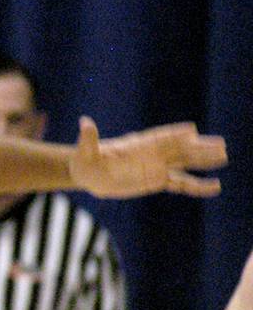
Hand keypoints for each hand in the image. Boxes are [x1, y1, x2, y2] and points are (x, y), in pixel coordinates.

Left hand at [69, 118, 224, 198]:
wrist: (89, 174)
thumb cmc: (85, 160)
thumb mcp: (85, 151)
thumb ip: (89, 138)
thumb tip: (85, 123)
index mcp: (138, 144)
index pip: (159, 137)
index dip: (174, 134)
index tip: (191, 131)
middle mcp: (152, 153)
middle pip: (179, 149)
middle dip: (197, 147)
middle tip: (221, 145)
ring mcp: (157, 166)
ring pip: (185, 163)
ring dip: (203, 160)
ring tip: (224, 156)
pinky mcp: (157, 180)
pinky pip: (181, 183)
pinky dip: (197, 186)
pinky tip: (214, 187)